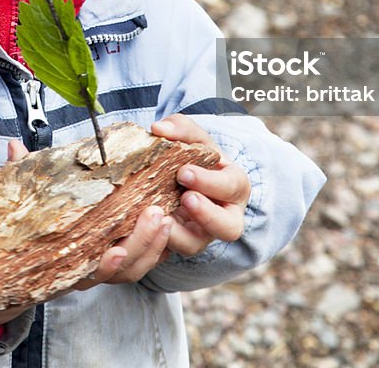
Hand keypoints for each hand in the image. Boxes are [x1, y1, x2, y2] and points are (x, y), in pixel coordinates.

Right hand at [0, 140, 173, 294]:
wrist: (25, 259)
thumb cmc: (31, 220)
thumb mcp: (26, 194)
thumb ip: (22, 171)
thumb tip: (14, 146)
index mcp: (64, 261)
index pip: (88, 270)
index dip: (104, 265)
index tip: (115, 251)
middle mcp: (85, 270)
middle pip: (121, 270)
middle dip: (141, 244)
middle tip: (155, 213)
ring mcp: (105, 267)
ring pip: (136, 267)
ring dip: (154, 243)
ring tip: (164, 215)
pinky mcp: (122, 259)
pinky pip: (144, 261)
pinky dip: (157, 247)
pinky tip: (166, 224)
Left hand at [150, 114, 250, 256]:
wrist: (186, 178)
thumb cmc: (197, 157)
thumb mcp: (195, 138)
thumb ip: (180, 128)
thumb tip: (158, 129)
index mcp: (234, 186)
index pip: (231, 186)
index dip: (209, 182)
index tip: (184, 172)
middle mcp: (226, 216)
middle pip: (228, 227)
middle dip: (206, 214)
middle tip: (184, 198)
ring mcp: (204, 234)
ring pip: (197, 245)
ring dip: (179, 235)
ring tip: (162, 217)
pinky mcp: (181, 244)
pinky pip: (171, 250)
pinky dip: (158, 241)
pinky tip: (144, 227)